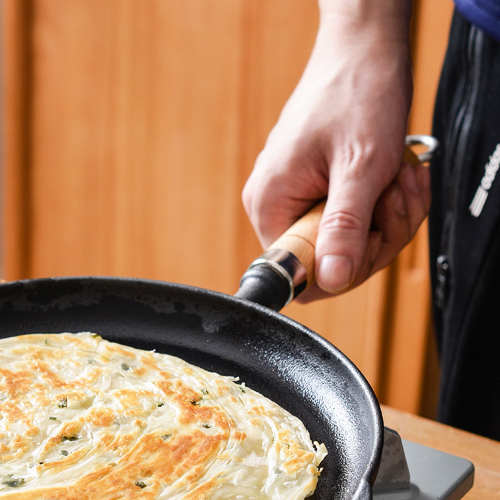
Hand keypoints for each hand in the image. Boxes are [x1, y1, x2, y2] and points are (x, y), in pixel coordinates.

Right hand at [242, 5, 430, 300]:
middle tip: (396, 195)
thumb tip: (333, 279)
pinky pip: (351, 219)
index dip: (345, 264)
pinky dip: (382, 204)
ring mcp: (295, 197)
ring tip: (399, 177)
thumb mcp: (360, 168)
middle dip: (376, 235)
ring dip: (386, 216)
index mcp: (270, 204)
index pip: (300, 271)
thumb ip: (344, 228)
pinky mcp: (315, 190)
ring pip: (347, 241)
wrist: (364, 50)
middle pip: (329, 260)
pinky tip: (394, 177)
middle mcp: (274, 205)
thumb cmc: (357, 94)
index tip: (372, 231)